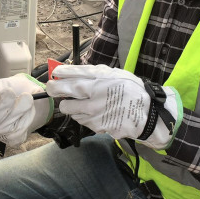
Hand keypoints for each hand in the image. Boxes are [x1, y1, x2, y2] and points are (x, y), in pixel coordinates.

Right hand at [0, 74, 52, 145]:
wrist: (33, 95)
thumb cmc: (13, 89)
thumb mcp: (1, 85)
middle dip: (1, 106)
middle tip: (10, 92)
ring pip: (7, 127)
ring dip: (19, 109)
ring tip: (26, 97)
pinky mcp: (13, 139)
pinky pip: (19, 133)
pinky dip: (27, 118)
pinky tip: (28, 110)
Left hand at [47, 64, 181, 149]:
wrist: (146, 112)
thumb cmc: (129, 89)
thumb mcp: (112, 73)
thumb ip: (89, 72)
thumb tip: (67, 71)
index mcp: (97, 83)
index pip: (69, 79)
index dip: (57, 76)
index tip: (53, 75)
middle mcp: (93, 99)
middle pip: (63, 97)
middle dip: (56, 92)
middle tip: (54, 89)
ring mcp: (94, 115)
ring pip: (70, 111)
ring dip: (72, 105)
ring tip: (85, 101)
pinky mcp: (97, 127)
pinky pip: (82, 120)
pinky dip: (84, 116)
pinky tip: (95, 111)